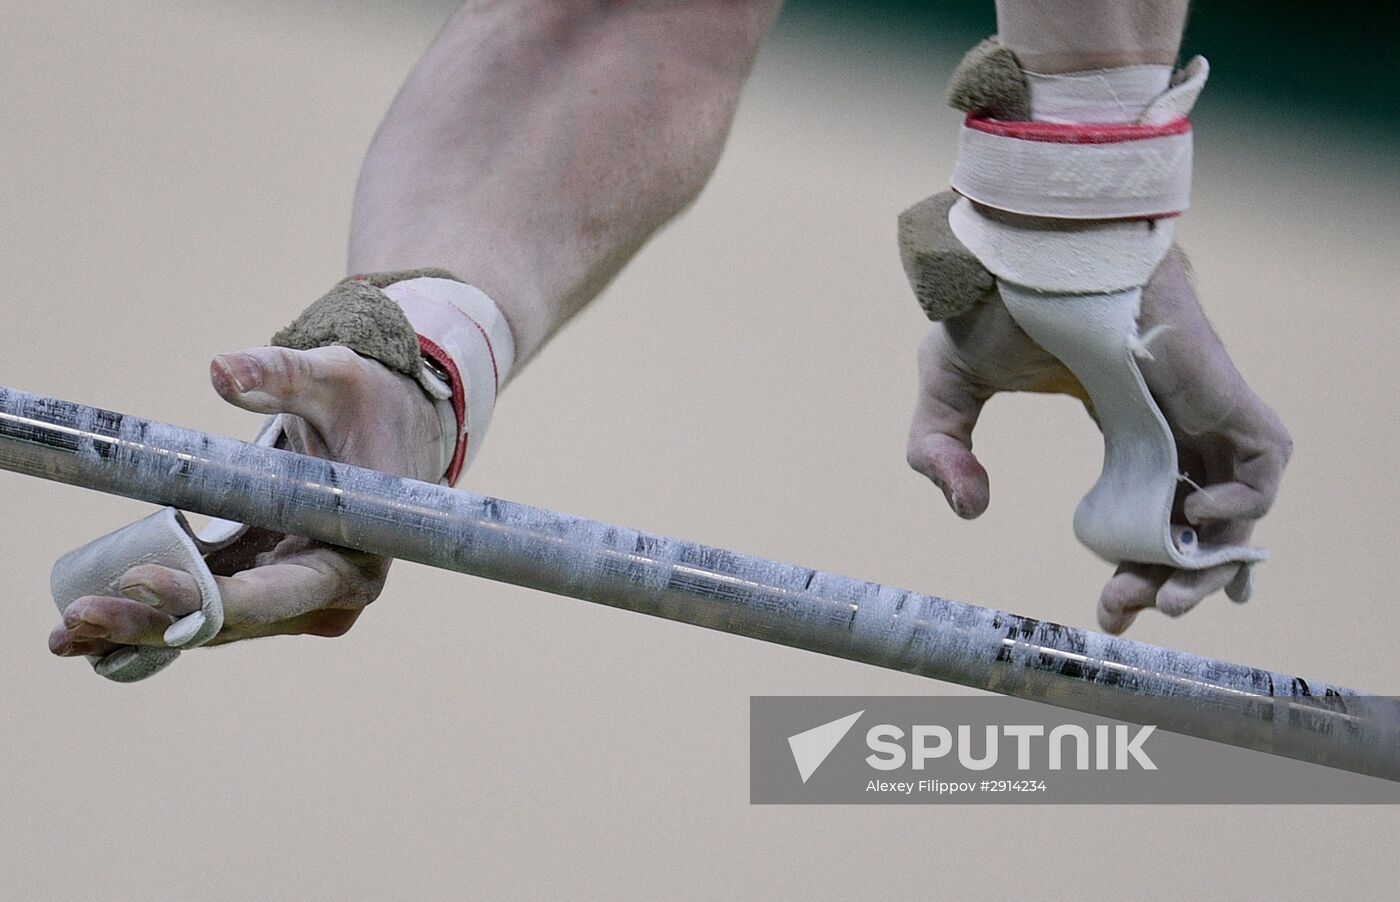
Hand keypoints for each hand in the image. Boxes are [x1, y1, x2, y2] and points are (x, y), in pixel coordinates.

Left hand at [48, 344, 444, 658]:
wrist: (398, 426)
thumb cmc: (371, 405)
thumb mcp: (335, 379)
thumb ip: (281, 375)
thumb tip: (220, 370)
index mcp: (355, 559)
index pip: (273, 592)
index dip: (204, 595)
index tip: (139, 578)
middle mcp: (330, 596)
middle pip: (232, 620)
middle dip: (154, 621)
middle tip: (78, 619)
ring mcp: (299, 599)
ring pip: (214, 623)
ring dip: (144, 627)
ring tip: (69, 632)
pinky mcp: (272, 587)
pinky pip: (211, 608)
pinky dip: (159, 614)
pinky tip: (97, 629)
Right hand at [905, 248, 1291, 633]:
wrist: (1023, 239)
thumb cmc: (992, 298)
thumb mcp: (948, 391)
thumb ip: (939, 451)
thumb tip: (969, 510)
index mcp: (1118, 420)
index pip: (1146, 508)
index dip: (1136, 566)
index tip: (1110, 608)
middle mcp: (1166, 418)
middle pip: (1192, 520)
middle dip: (1172, 580)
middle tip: (1134, 613)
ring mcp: (1197, 402)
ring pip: (1235, 499)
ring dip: (1210, 556)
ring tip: (1172, 595)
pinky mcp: (1219, 386)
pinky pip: (1264, 455)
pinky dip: (1246, 497)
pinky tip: (1196, 515)